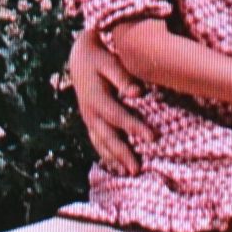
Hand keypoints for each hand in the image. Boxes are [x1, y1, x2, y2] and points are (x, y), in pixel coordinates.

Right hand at [67, 31, 151, 175]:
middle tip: (137, 170)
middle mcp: (90, 113)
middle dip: (122, 155)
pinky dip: (106, 155)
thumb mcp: (109, 62)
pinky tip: (116, 166)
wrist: (79, 57)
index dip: (135, 128)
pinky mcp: (90, 122)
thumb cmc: (99, 58)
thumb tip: (137, 93)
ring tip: (128, 174)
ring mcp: (88, 119)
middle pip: (108, 138)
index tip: (153, 138)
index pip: (118, 117)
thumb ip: (122, 77)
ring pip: (101, 144)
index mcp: (96, 99)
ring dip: (114, 160)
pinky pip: (97, 142)